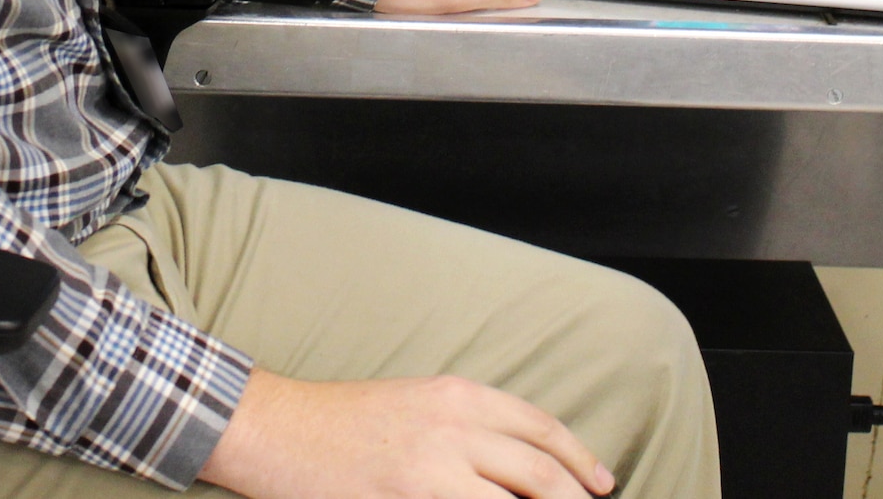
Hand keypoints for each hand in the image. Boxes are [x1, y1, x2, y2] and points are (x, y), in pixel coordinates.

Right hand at [199, 368, 614, 498]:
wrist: (279, 429)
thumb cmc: (346, 420)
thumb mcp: (419, 403)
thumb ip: (470, 426)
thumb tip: (521, 465)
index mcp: (458, 397)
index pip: (541, 430)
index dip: (580, 461)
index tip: (602, 484)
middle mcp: (453, 432)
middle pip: (540, 476)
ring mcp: (430, 476)